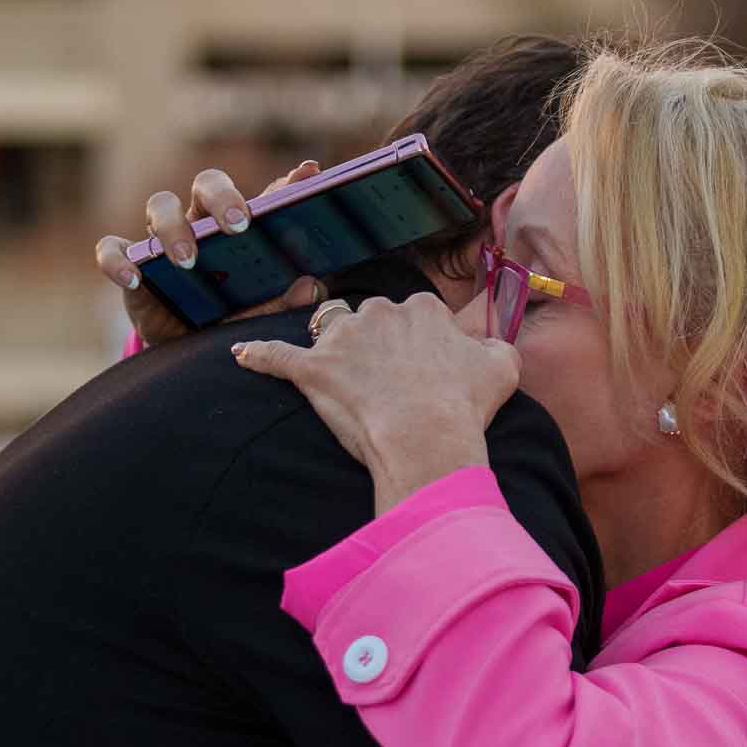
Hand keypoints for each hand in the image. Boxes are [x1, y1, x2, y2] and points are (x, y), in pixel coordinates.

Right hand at [94, 161, 326, 347]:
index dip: (286, 184)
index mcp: (239, 228)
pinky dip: (118, 260)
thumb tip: (311, 287)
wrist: (185, 352)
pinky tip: (134, 278)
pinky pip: (112, 249)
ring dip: (174, 228)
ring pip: (160, 205)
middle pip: (207, 184)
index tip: (308, 175)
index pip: (263, 196)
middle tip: (238, 225)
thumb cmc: (227, 319)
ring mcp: (162, 239)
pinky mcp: (130, 263)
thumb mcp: (256, 314)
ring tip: (189, 261)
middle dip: (223, 197)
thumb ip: (282, 301)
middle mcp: (201, 222)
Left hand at [230, 294, 519, 511]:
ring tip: (344, 384)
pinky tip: (242, 356)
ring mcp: (342, 340)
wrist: (427, 438)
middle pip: (370, 321)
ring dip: (334, 353)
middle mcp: (379, 312)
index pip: (414, 315)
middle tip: (388, 385)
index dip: (418, 347)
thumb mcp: (503, 367)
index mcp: (421, 308)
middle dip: (375, 347)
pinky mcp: (311, 369)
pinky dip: (257, 356)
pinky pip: (275, 357)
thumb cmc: (465, 406)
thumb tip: (485, 346)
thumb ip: (494, 346)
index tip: (423, 374)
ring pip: (329, 334)